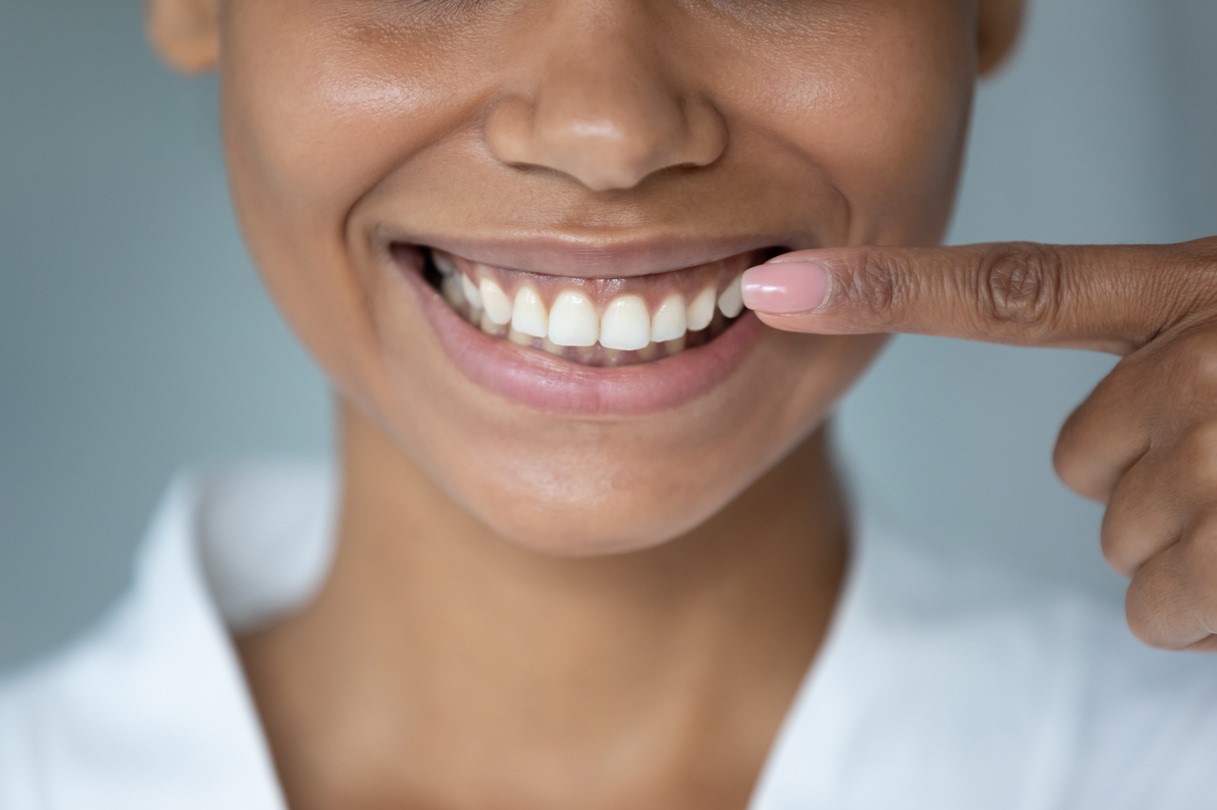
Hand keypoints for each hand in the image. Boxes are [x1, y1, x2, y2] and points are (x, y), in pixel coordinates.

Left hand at [741, 237, 1216, 650]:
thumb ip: (1163, 347)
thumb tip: (1097, 444)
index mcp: (1189, 294)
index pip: (1011, 290)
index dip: (885, 290)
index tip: (780, 287)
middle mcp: (1193, 364)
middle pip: (1077, 460)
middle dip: (1140, 478)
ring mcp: (1215, 457)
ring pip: (1121, 541)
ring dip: (1187, 545)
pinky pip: (1159, 609)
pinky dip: (1207, 610)